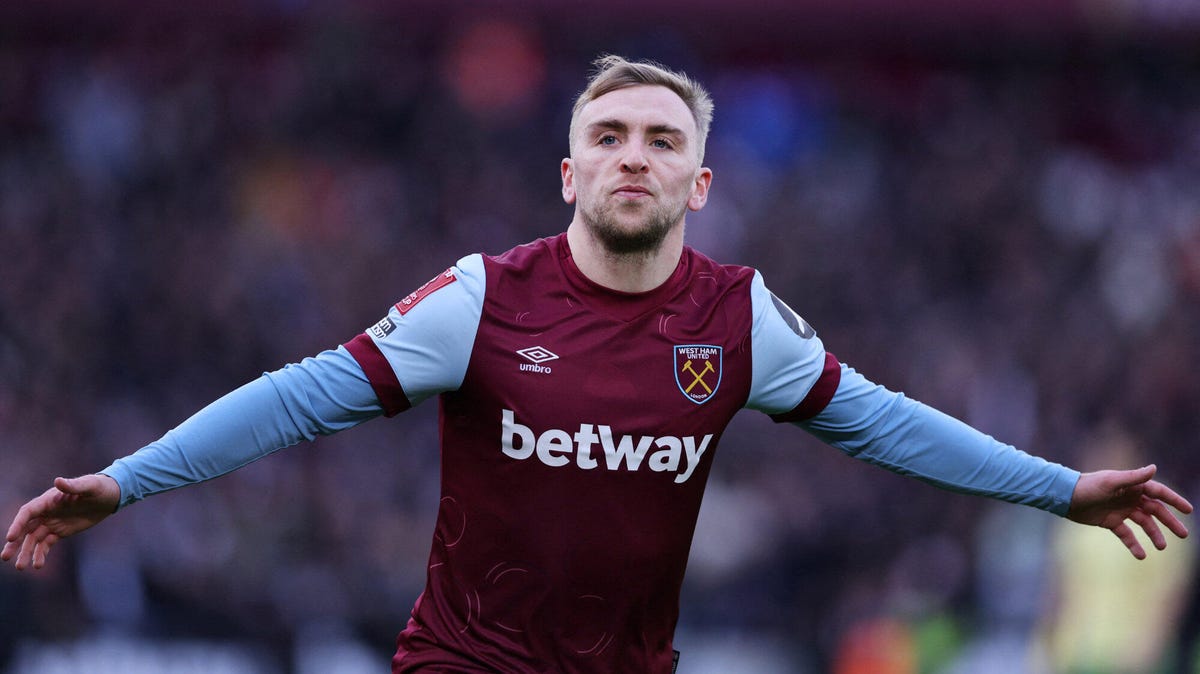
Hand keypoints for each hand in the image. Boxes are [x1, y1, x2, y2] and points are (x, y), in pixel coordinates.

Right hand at [2, 474, 120, 569]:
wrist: (109, 496)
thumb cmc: (99, 487)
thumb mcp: (89, 486)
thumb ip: (73, 485)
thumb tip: (58, 481)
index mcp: (48, 500)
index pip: (27, 512)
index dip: (17, 524)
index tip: (10, 538)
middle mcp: (46, 512)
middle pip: (25, 529)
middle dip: (15, 543)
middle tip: (4, 557)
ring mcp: (52, 523)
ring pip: (34, 539)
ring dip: (26, 552)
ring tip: (22, 567)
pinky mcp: (60, 532)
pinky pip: (46, 544)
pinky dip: (41, 554)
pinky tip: (38, 565)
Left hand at [1067, 464, 1192, 558]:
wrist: (1065, 497)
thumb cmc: (1088, 486)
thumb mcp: (1111, 482)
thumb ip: (1133, 478)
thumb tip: (1154, 468)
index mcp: (1132, 486)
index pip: (1159, 493)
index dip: (1174, 500)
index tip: (1188, 510)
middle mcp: (1129, 497)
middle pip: (1155, 511)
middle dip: (1170, 522)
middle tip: (1183, 535)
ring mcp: (1121, 510)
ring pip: (1143, 524)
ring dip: (1154, 534)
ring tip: (1162, 547)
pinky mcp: (1110, 522)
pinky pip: (1126, 534)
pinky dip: (1134, 544)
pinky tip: (1141, 556)